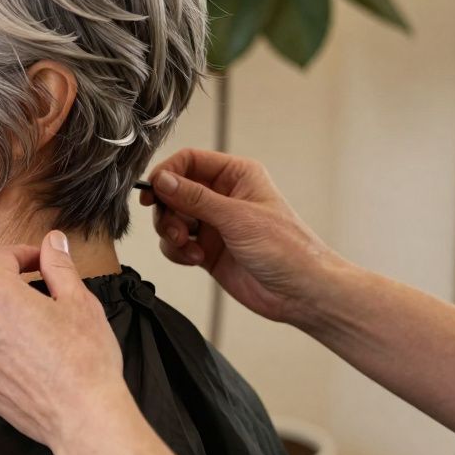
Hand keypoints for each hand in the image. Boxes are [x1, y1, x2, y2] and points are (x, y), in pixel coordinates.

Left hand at [0, 233, 206, 454]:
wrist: (84, 416)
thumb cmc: (86, 359)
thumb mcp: (79, 300)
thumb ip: (58, 265)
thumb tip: (52, 241)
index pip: (0, 258)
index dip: (23, 254)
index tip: (42, 261)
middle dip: (5, 282)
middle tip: (38, 289)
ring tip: (34, 324)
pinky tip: (28, 355)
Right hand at [139, 148, 341, 326]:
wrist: (301, 293)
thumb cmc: (288, 249)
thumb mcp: (237, 218)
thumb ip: (195, 198)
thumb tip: (162, 180)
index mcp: (237, 176)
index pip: (190, 161)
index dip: (167, 173)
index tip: (153, 191)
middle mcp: (223, 197)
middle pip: (174, 190)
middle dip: (168, 210)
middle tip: (173, 227)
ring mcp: (214, 224)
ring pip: (172, 218)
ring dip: (171, 232)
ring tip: (186, 246)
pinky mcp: (207, 249)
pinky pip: (176, 243)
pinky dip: (177, 251)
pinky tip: (195, 259)